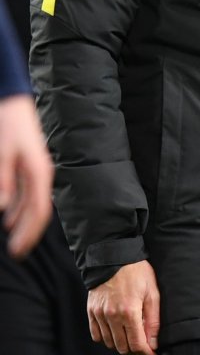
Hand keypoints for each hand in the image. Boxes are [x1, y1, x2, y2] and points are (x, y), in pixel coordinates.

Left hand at [0, 94, 52, 257]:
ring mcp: (36, 170)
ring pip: (32, 204)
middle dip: (28, 233)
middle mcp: (41, 174)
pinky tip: (8, 217)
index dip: (30, 233)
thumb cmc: (8, 125)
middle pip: (38, 211)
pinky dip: (18, 208)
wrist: (12, 101)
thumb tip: (2, 208)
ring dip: (22, 222)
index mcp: (39, 172)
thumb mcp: (2, 154)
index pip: (39, 211)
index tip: (18, 250)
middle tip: (15, 253)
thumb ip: (4, 182)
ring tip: (11, 240)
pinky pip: (26, 194)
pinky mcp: (29, 166)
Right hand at [88, 260, 160, 354]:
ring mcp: (99, 314)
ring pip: (110, 344)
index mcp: (129, 311)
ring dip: (121, 344)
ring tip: (131, 334)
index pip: (137, 345)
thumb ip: (154, 320)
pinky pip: (97, 335)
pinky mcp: (92, 311)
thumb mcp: (152, 292)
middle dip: (136, 350)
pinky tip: (116, 331)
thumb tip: (154, 343)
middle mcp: (112, 316)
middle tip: (145, 345)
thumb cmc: (137, 271)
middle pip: (123, 348)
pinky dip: (107, 338)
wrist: (114, 255)